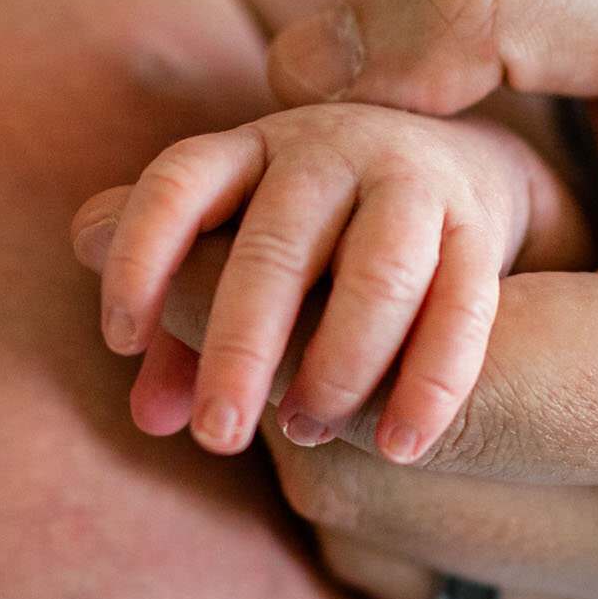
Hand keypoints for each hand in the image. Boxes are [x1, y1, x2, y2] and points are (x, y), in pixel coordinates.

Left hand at [76, 104, 587, 460]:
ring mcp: (407, 182)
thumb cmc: (311, 233)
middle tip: (217, 435)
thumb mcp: (236, 250)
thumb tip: (148, 417)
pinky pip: (462, 310)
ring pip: (376, 275)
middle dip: (241, 348)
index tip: (120, 340)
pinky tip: (397, 446)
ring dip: (338, 365)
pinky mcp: (476, 227)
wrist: (453, 168)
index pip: (175, 184)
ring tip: (305, 432)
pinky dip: (430, 384)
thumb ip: (184, 319)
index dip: (140, 258)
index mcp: (246, 152)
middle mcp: (323, 153)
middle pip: (273, 247)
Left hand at [81, 0, 597, 598]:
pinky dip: (370, 463)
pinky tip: (409, 350)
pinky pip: (411, 568)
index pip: (407, 394)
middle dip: (275, 339)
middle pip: (360, 479)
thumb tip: (298, 79)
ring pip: (365, 536)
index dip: (270, 286)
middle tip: (265, 212)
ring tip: (351, 272)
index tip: (209, 181)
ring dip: (312, 403)